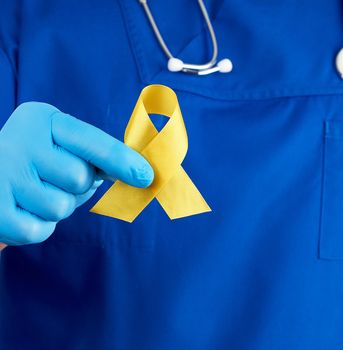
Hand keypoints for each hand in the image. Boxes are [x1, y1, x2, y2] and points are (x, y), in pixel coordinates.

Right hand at [0, 102, 153, 245]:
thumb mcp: (63, 146)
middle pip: (79, 177)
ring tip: (37, 193)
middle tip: (55, 179)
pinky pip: (39, 230)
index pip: (91, 140)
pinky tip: (24, 208)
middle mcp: (20, 140)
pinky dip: (40, 225)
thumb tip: (140, 174)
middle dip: (76, 187)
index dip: (121, 160)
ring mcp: (2, 173)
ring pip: (60, 207)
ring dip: (57, 206)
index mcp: (42, 119)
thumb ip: (97, 156)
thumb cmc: (40, 162)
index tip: (146, 176)